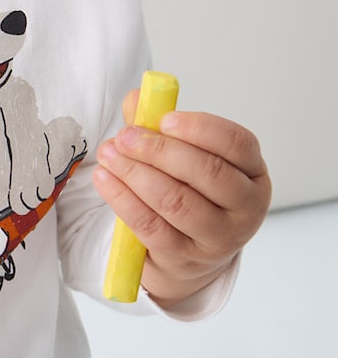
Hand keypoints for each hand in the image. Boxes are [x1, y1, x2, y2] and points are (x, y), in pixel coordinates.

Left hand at [93, 93, 271, 307]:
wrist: (188, 253)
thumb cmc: (189, 191)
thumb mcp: (184, 157)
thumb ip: (159, 125)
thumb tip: (136, 99)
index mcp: (253, 172)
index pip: (237, 144)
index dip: (200, 128)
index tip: (163, 119)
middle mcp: (245, 207)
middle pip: (208, 173)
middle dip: (160, 151)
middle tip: (125, 136)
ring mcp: (219, 238)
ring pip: (178, 202)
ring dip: (136, 174)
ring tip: (109, 154)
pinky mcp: (185, 259)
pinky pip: (151, 227)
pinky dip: (123, 200)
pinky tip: (104, 179)